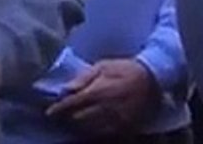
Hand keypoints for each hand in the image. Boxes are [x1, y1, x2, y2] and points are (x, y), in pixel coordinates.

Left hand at [45, 59, 159, 137]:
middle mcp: (105, 109)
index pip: (72, 104)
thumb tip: (66, 89)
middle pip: (78, 120)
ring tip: (71, 123)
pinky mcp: (125, 128)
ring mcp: (115, 121)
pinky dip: (93, 134)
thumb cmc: (125, 69)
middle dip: (66, 119)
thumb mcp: (103, 66)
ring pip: (89, 130)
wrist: (153, 80)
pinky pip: (104, 136)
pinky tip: (89, 130)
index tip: (49, 112)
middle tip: (59, 117)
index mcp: (98, 91)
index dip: (58, 109)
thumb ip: (84, 78)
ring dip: (78, 128)